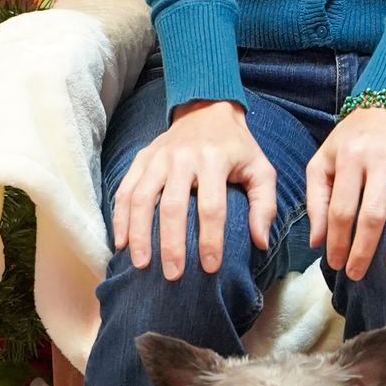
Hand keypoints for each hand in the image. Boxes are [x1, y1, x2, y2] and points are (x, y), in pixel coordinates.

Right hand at [112, 100, 276, 280]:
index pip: (211, 207)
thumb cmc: (237, 148)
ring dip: (139, 234)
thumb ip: (265, 204)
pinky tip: (121, 243)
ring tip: (141, 265)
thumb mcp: (261, 168)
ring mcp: (157, 157)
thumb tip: (260, 243)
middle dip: (171, 244)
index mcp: (214, 159)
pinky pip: (125, 190)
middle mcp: (182, 157)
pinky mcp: (141, 159)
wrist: (207, 110)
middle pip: (172, 207)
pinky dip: (120, 218)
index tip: (210, 268)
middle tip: (173, 275)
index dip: (211, 240)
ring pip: (141, 199)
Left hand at [307, 106, 385, 280]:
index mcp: (350, 157)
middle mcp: (380, 157)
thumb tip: (317, 241)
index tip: (335, 264)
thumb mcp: (324, 160)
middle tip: (358, 274)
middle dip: (364, 250)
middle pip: (374, 213)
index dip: (337, 241)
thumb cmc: (351, 138)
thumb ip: (316, 199)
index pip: (342, 209)